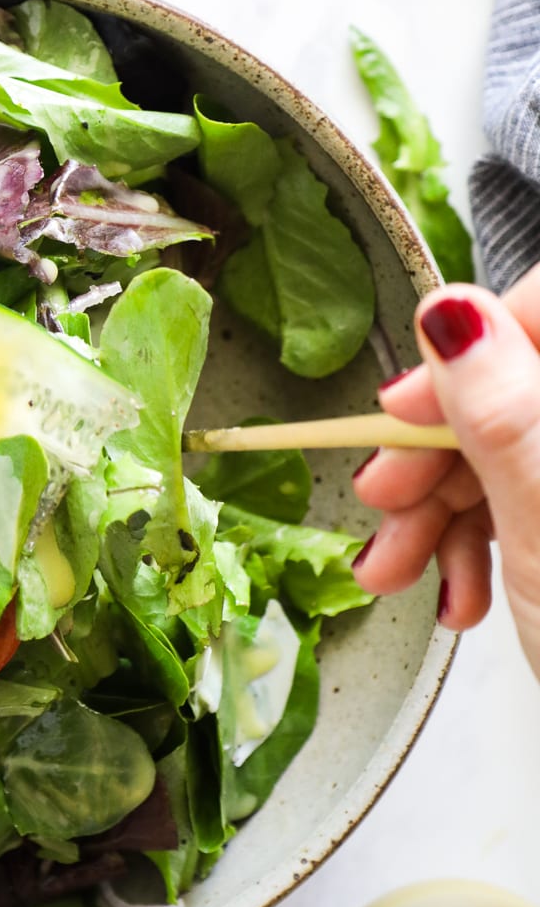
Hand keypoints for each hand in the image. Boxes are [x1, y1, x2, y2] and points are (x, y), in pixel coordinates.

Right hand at [352, 266, 539, 665]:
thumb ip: (504, 409)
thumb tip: (453, 311)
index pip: (538, 314)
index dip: (462, 355)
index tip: (403, 412)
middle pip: (510, 393)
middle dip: (431, 454)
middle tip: (382, 501)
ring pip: (506, 456)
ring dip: (437, 515)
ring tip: (396, 574)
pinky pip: (523, 506)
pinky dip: (475, 548)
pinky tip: (457, 595)